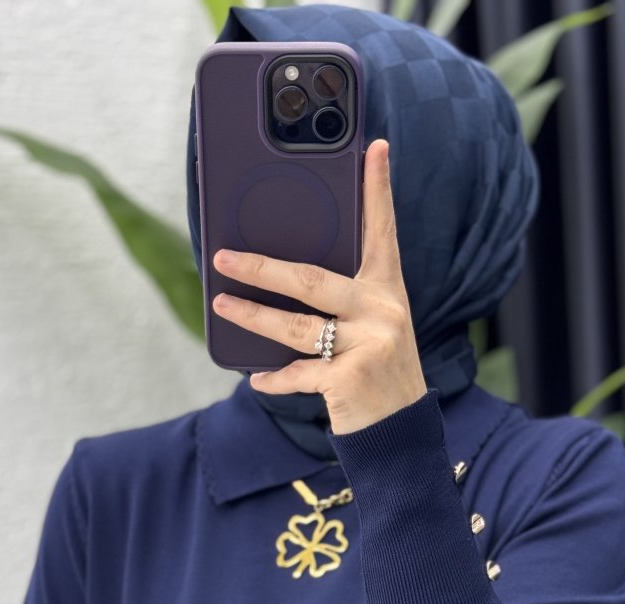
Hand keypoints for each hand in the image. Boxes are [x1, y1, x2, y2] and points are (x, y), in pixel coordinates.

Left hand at [210, 138, 427, 435]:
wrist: (402, 435)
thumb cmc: (377, 374)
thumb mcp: (373, 330)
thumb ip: (343, 304)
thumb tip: (279, 282)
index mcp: (387, 291)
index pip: (383, 231)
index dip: (378, 189)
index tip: (373, 147)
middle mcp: (382, 311)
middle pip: (311, 280)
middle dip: (261, 268)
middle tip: (224, 257)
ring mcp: (369, 346)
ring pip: (296, 327)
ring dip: (253, 317)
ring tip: (222, 305)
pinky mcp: (350, 380)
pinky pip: (299, 374)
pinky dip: (275, 379)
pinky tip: (257, 379)